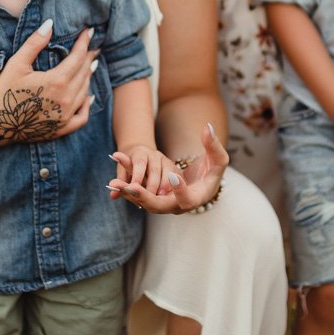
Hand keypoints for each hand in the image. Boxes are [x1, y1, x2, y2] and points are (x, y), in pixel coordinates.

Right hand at [0, 20, 97, 139]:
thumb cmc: (4, 91)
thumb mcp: (17, 64)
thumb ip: (35, 43)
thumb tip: (50, 24)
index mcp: (56, 82)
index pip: (78, 57)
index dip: (84, 43)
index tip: (89, 32)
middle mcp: (65, 99)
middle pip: (84, 73)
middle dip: (88, 57)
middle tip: (93, 46)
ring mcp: (65, 116)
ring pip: (85, 91)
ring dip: (88, 76)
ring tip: (89, 65)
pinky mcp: (62, 129)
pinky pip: (82, 116)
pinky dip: (87, 105)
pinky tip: (88, 96)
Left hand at [107, 122, 228, 213]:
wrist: (203, 182)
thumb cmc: (214, 170)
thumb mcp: (218, 159)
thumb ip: (213, 146)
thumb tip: (207, 128)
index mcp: (196, 198)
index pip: (187, 199)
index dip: (180, 190)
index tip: (172, 176)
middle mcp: (178, 206)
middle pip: (159, 206)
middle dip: (143, 197)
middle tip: (130, 186)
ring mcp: (165, 204)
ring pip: (145, 203)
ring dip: (130, 193)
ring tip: (114, 183)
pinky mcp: (156, 198)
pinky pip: (140, 196)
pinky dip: (128, 188)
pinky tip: (114, 180)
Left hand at [110, 145, 174, 195]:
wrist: (146, 156)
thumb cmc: (132, 168)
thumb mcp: (125, 174)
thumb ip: (121, 184)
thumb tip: (112, 195)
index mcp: (140, 153)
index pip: (138, 163)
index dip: (137, 175)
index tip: (132, 188)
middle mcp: (153, 154)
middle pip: (153, 169)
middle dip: (151, 184)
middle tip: (147, 196)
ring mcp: (165, 160)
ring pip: (166, 172)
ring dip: (162, 185)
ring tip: (158, 196)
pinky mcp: (174, 167)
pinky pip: (175, 175)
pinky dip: (172, 185)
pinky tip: (168, 193)